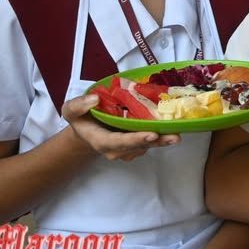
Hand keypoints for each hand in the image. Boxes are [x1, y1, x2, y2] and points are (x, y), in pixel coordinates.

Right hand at [62, 95, 179, 161]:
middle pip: (139, 146)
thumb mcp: (71, 110)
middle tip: (174, 137)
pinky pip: (150, 141)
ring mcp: (129, 149)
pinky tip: (172, 127)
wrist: (88, 129)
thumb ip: (78, 105)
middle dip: (157, 141)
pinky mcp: (138, 145)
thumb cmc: (82, 119)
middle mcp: (116, 149)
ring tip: (177, 133)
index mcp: (101, 141)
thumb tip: (94, 99)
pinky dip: (161, 134)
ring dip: (163, 139)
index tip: (151, 135)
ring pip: (147, 145)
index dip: (136, 139)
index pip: (119, 142)